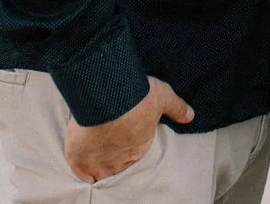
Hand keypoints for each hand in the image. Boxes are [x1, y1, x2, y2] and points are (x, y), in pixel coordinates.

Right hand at [64, 77, 192, 182]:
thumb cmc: (136, 95)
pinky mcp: (79, 159)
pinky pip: (81, 174)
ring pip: (99, 173)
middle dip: (112, 156)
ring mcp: (99, 163)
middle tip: (106, 139)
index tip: (121, 135)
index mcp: (139, 149)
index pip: (133, 156)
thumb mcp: (163, 98)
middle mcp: (120, 162)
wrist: (108, 95)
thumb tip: (190, 115)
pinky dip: (80, 168)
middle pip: (116, 167)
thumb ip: (176, 108)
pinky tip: (80, 158)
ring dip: (97, 163)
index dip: (127, 146)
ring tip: (92, 148)